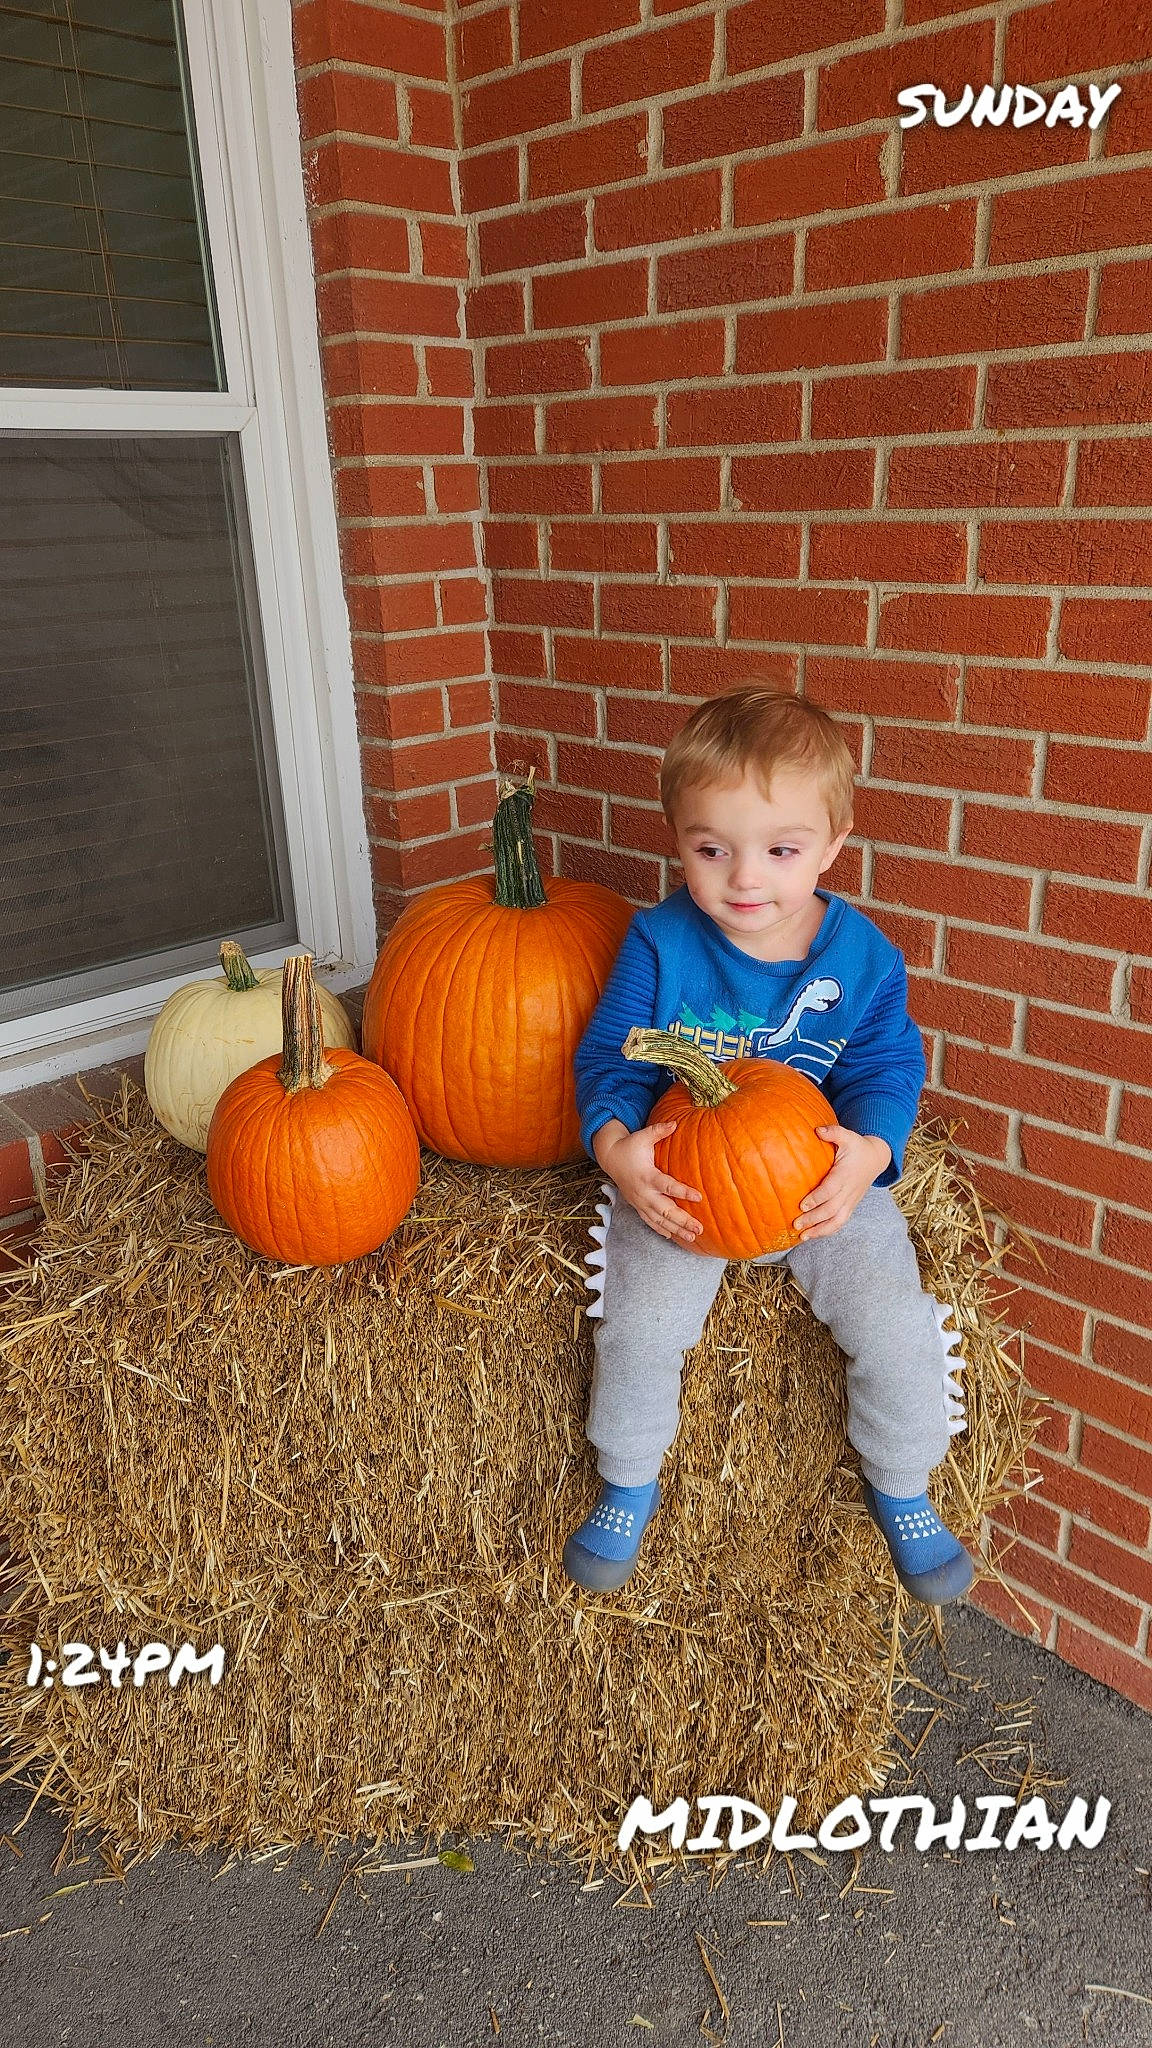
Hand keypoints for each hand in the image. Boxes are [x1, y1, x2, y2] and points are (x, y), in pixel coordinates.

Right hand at [597, 1120, 703, 1246]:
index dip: (682, 1191)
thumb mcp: (643, 1136)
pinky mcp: (637, 1206)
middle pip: (664, 1210)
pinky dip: (661, 1230)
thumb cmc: (630, 1146)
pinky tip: (674, 1237)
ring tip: (692, 1237)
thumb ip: (659, 1131)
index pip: (667, 1186)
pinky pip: (650, 1221)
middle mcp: (643, 1192)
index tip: (699, 1197)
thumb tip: (675, 1123)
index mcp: (646, 1176)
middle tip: (699, 1228)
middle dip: (682, 1220)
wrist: (611, 1159)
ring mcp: (639, 1202)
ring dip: (675, 1229)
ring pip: (658, 1220)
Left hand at [793, 1126, 891, 1240]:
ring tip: (802, 1237)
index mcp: (845, 1174)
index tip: (802, 1205)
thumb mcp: (847, 1136)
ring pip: (838, 1221)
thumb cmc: (857, 1146)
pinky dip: (827, 1231)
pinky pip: (840, 1222)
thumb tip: (817, 1130)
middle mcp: (849, 1190)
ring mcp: (851, 1200)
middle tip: (796, 1224)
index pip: (831, 1189)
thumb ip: (833, 1132)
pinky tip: (812, 1236)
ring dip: (820, 1230)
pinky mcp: (851, 1206)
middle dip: (814, 1219)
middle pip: (832, 1209)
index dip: (817, 1198)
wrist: (875, 1159)